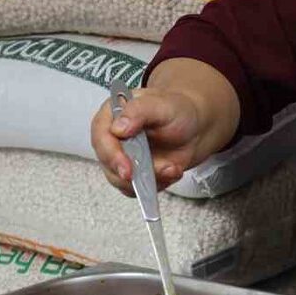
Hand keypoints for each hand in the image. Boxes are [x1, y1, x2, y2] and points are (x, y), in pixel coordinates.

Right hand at [90, 88, 207, 196]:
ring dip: (149, 180)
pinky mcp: (134, 173)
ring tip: (171, 168)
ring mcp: (122, 157)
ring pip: (122, 181)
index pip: (101, 138)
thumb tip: (118, 127)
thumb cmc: (176, 110)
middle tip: (155, 172)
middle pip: (108, 164)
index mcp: (112, 115)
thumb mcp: (161, 105)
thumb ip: (138, 111)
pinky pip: (137, 189)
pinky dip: (157, 184)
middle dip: (132, 174)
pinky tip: (171, 171)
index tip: (127, 168)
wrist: (194, 126)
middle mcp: (113, 138)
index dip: (112, 155)